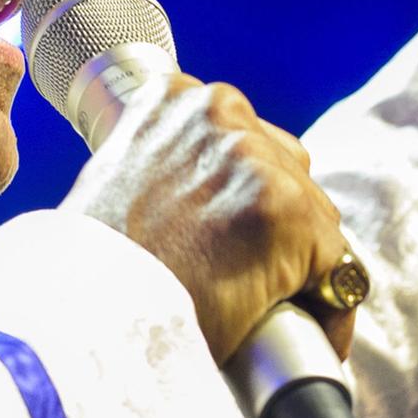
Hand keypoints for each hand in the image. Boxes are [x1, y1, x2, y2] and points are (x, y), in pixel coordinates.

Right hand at [61, 73, 355, 364]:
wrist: (83, 317)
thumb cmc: (96, 261)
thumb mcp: (124, 178)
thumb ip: (169, 161)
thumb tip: (207, 193)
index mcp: (174, 95)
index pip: (243, 137)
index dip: (244, 190)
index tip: (235, 227)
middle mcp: (217, 110)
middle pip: (285, 165)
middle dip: (275, 217)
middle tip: (245, 268)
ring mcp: (255, 157)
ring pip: (313, 213)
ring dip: (297, 255)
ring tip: (261, 296)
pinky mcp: (287, 210)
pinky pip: (334, 263)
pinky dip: (323, 301)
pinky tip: (290, 321)